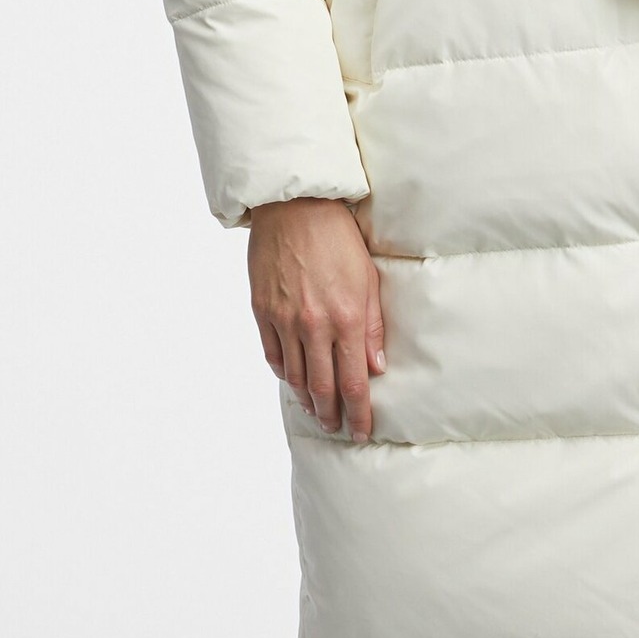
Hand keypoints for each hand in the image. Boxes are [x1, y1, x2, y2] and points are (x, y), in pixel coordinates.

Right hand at [246, 198, 387, 441]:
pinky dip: (283, 373)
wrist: (296, 206)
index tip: (361, 431)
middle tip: (337, 428)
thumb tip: (376, 366)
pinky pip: (272, 355)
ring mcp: (284, 320)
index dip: (359, 414)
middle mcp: (314, 326)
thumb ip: (373, 326)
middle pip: (322, 388)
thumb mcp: (369, 278)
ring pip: (294, 376)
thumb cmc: (339, 238)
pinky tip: (292, 380)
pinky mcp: (262, 311)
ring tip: (316, 409)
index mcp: (346, 319)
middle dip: (331, 414)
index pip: (354, 383)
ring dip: (307, 399)